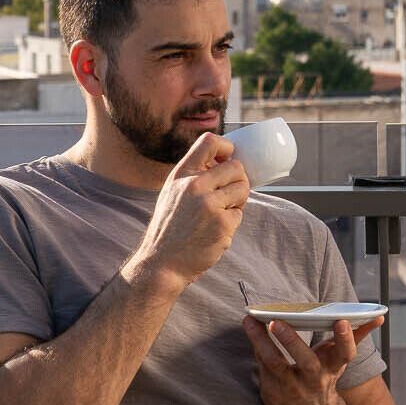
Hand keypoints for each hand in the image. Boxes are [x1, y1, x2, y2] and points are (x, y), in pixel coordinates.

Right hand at [129, 132, 250, 286]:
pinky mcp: (222, 223)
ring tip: (221, 214)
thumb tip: (224, 163)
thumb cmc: (170, 229)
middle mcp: (194, 185)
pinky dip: (232, 222)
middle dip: (238, 180)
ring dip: (238, 201)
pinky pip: (240, 214)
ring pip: (243, 188)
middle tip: (229, 196)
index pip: (210, 141)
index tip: (228, 159)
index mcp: (182, 174)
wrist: (161, 262)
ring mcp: (209, 203)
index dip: (227, 147)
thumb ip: (194, 177)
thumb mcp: (173, 193)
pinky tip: (216, 231)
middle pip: (236, 166)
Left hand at [243, 315, 383, 404]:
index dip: (346, 339)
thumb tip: (379, 317)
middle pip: (305, 361)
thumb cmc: (324, 377)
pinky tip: (248, 328)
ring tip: (249, 320)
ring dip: (260, 341)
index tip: (342, 321)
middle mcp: (313, 380)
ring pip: (274, 364)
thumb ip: (355, 336)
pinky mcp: (271, 392)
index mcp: (333, 369)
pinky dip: (254, 347)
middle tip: (276, 322)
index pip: (345, 354)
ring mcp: (291, 389)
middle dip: (291, 341)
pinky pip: (260, 366)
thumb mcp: (339, 359)